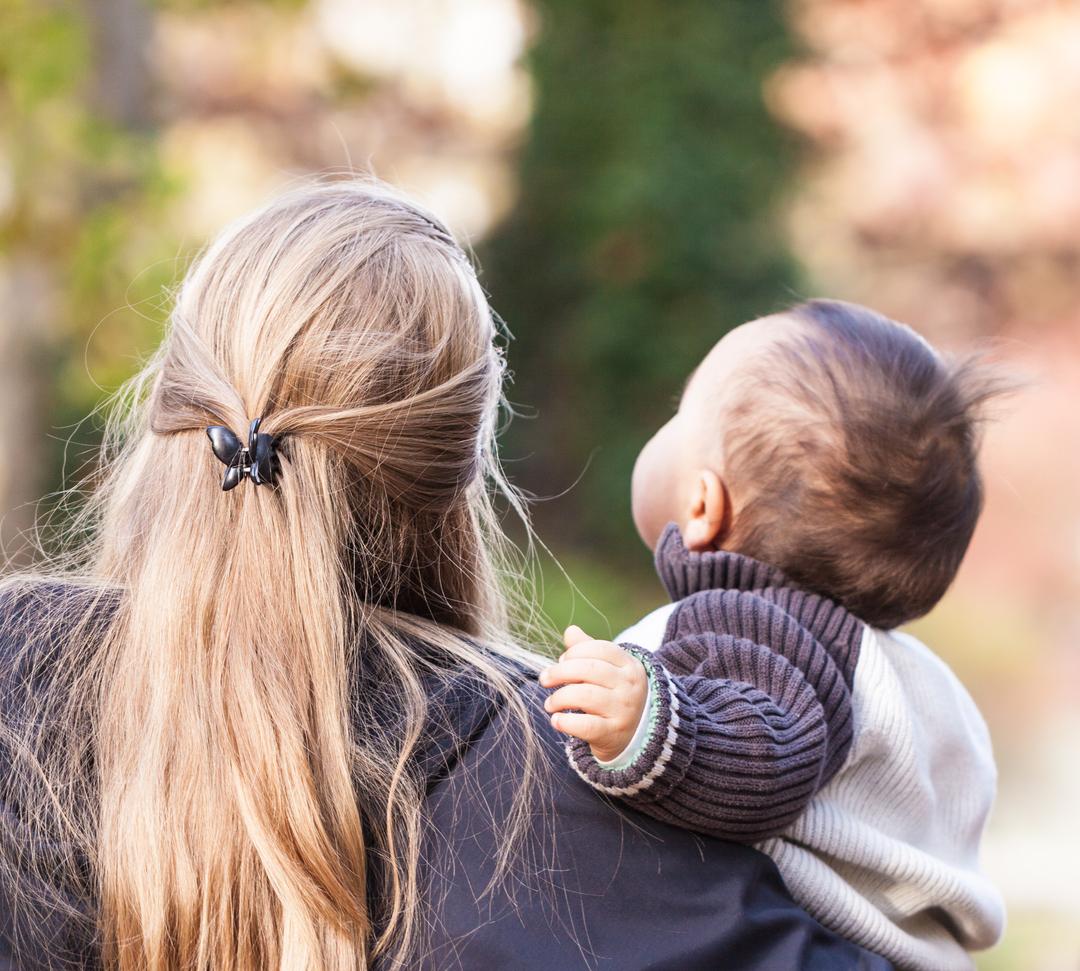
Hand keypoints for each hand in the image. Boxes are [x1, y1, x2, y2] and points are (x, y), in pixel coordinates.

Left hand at [538, 625, 648, 762]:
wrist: (637, 733)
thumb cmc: (614, 693)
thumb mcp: (609, 669)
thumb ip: (588, 649)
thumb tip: (570, 631)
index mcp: (629, 665)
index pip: (599, 648)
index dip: (574, 652)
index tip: (561, 661)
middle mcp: (629, 686)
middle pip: (589, 669)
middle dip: (560, 672)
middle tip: (545, 679)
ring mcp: (623, 710)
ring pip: (584, 696)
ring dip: (559, 698)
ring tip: (550, 704)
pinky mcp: (613, 733)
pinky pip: (586, 725)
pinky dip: (566, 722)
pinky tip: (556, 720)